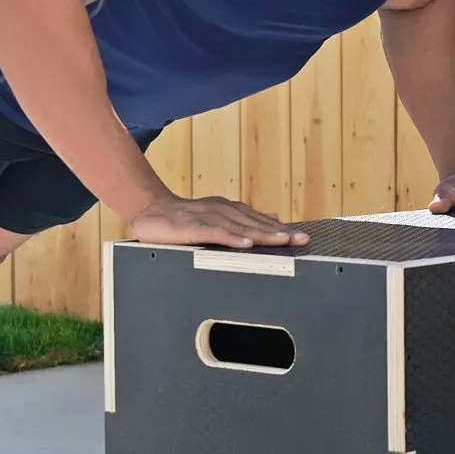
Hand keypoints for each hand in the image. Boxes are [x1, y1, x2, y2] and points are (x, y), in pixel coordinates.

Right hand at [130, 194, 310, 249]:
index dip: (282, 229)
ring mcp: (207, 217)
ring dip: (263, 233)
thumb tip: (273, 217)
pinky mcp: (192, 227)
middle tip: (302, 240)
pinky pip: (215, 233)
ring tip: (283, 241)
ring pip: (240, 226)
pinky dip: (232, 238)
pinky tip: (246, 244)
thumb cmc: (184, 219)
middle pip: (255, 223)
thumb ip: (243, 220)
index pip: (260, 220)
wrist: (150, 212)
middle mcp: (222, 210)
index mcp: (229, 210)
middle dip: (280, 233)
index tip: (303, 238)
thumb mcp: (217, 218)